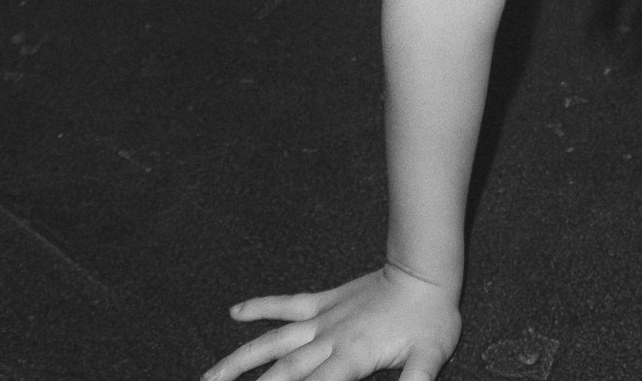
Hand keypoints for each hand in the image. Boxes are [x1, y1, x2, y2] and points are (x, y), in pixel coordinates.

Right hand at [205, 265, 461, 380]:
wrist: (426, 272)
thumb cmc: (431, 320)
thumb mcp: (429, 359)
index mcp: (351, 357)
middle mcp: (328, 339)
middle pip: (282, 371)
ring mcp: (322, 318)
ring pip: (272, 341)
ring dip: (240, 359)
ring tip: (209, 376)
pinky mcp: (324, 301)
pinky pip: (286, 304)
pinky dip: (260, 306)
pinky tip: (234, 312)